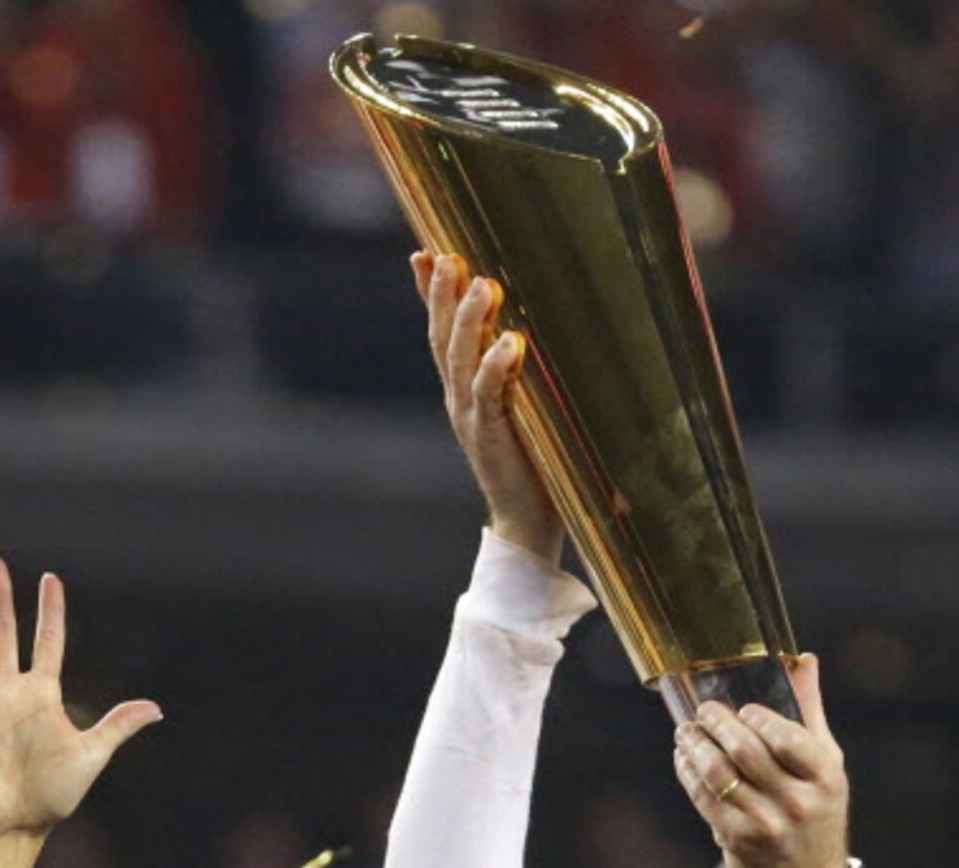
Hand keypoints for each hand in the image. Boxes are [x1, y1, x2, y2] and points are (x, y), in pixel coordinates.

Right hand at [0, 559, 161, 841]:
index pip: (48, 642)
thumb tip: (156, 708)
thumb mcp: (91, 754)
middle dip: (0, 600)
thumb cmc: (54, 793)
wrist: (20, 826)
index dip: (51, 612)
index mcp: (43, 694)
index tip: (51, 579)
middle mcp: (10, 692)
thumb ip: (117, 726)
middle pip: (3, 634)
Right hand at [413, 251, 564, 562]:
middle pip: (444, 338)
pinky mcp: (492, 438)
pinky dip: (497, 368)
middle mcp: (460, 399)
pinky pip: (490, 396)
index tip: (425, 254)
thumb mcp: (520, 403)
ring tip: (483, 285)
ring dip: (470, 321)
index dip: (431, 294)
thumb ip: (513, 368)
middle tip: (448, 257)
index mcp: (463, 389)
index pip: (442, 332)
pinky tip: (509, 344)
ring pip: (461, 361)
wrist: (528, 521)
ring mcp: (472, 418)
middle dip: (442, 296)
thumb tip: (520, 327)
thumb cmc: (534, 459)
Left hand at [672, 657, 849, 867]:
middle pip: (746, 751)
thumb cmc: (817, 810)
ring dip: (694, 746)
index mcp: (825, 776)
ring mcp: (766, 822)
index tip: (742, 709)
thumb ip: (810, 710)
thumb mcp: (826, 763)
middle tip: (702, 711)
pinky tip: (684, 758)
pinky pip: (703, 797)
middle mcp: (797, 801)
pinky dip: (688, 773)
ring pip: (718, 773)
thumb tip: (803, 659)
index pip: (787, 737)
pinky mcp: (737, 839)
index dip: (758, 718)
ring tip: (685, 732)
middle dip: (716, 724)